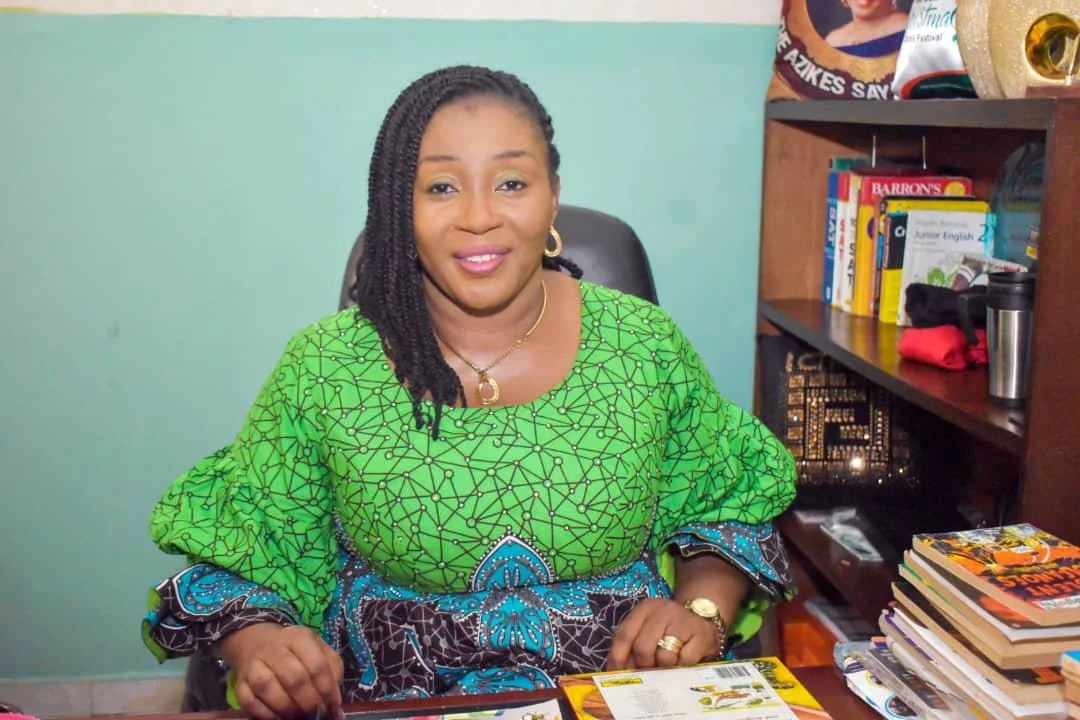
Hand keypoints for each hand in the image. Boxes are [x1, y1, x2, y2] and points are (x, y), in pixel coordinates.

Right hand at [218, 622, 343, 719]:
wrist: (256, 643)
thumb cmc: (295, 651)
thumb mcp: (318, 649)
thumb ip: (331, 672)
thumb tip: (336, 704)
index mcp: (298, 637)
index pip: (316, 665)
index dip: (327, 689)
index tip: (333, 705)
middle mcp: (273, 649)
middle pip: (294, 678)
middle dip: (309, 701)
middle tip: (316, 712)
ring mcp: (253, 666)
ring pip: (268, 688)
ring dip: (288, 708)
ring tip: (300, 716)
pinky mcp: (240, 684)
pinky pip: (250, 703)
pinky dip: (268, 715)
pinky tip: (281, 718)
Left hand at [606, 598, 720, 670]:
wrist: (703, 619)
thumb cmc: (670, 630)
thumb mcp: (648, 631)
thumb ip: (633, 647)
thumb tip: (621, 673)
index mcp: (644, 609)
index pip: (624, 635)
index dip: (618, 658)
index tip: (618, 675)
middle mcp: (662, 610)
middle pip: (642, 647)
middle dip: (643, 666)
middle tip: (649, 671)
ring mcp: (683, 620)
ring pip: (664, 657)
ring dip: (665, 668)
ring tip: (669, 663)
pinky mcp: (702, 633)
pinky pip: (685, 661)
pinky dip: (682, 666)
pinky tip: (685, 660)